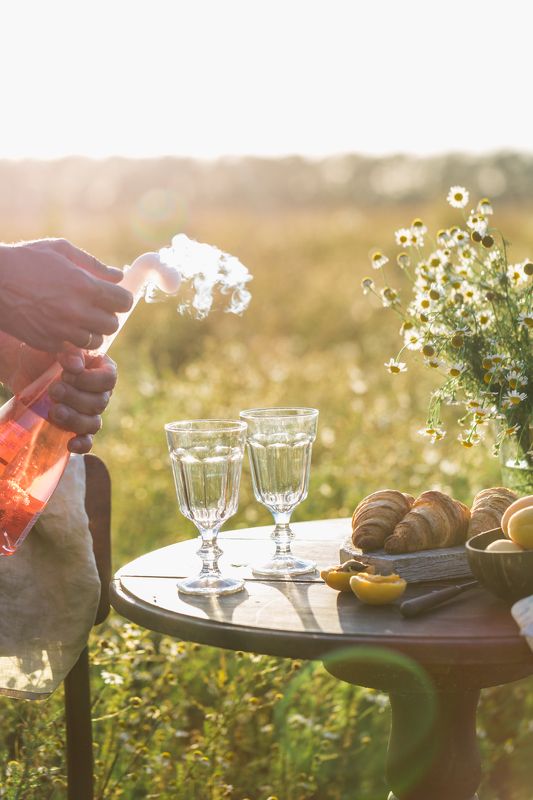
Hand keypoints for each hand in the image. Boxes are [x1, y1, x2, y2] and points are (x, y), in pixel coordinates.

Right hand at [0, 238, 132, 351]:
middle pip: (112, 325)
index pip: (123, 302)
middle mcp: (77, 311)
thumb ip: (94, 264)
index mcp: (84, 286)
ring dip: (91, 331)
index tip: (113, 296)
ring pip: (95, 341)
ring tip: (78, 319)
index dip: (121, 298)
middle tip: (94, 308)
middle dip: (107, 316)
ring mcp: (62, 330)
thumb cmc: (25, 260)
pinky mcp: (48, 343)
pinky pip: (72, 349)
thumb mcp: (60, 251)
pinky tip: (59, 326)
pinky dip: (70, 341)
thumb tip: (119, 275)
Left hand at [49, 351, 117, 453]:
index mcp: (102, 369)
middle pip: (100, 402)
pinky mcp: (76, 427)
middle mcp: (101, 392)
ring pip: (93, 423)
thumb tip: (76, 367)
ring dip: (74, 418)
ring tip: (54, 411)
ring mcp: (90, 412)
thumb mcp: (57, 347)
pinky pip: (87, 439)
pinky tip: (70, 444)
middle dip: (75, 398)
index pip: (109, 379)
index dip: (89, 380)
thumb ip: (70, 353)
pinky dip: (82, 444)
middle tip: (54, 390)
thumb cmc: (46, 355)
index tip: (67, 373)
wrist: (28, 370)